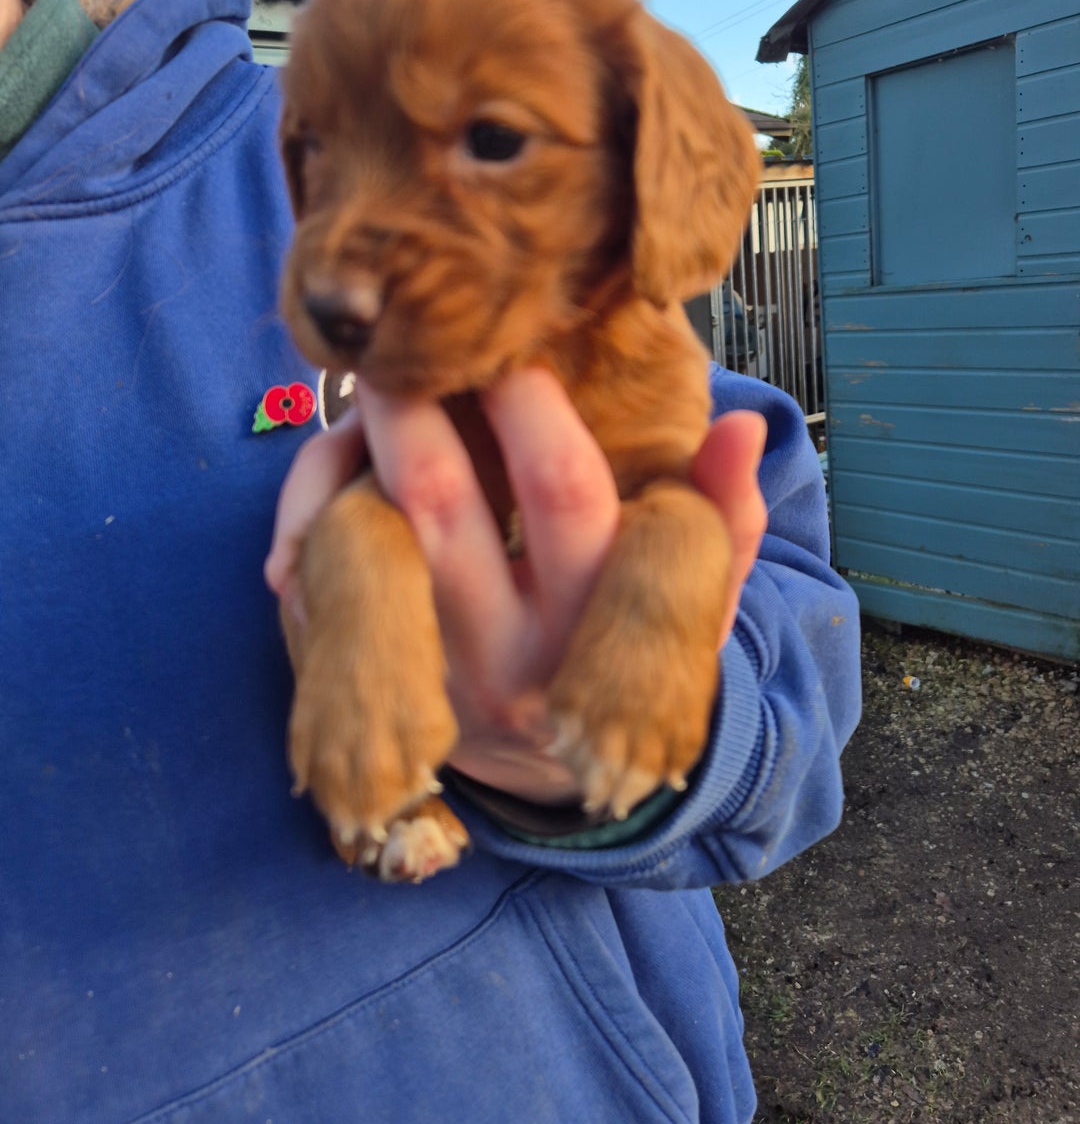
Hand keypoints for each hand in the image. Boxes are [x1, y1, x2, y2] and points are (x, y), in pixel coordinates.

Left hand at [266, 370, 767, 805]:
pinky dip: (313, 506)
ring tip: (370, 394)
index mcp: (594, 627)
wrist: (561, 778)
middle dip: (415, 405)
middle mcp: (503, 657)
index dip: (529, 404)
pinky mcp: (366, 688)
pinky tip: (339, 461)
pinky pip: (313, 577)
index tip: (513, 344)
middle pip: (438, 505)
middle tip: (407, 345)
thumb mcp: (693, 603)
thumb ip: (724, 518)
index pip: (559, 492)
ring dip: (350, 450)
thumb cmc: (634, 660)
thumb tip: (743, 425)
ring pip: (363, 536)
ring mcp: (425, 676)